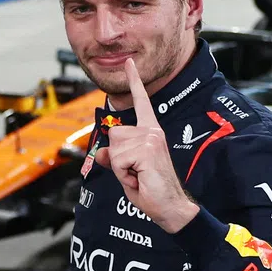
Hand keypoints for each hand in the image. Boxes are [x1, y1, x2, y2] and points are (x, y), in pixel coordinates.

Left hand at [93, 59, 198, 232]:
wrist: (171, 208)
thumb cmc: (152, 191)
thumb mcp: (127, 173)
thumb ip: (114, 160)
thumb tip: (101, 153)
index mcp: (150, 133)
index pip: (140, 103)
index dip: (134, 82)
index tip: (129, 63)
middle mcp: (152, 132)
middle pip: (114, 134)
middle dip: (117, 158)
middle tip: (135, 172)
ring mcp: (151, 139)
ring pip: (114, 148)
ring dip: (120, 168)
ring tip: (138, 176)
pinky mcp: (147, 149)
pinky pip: (117, 160)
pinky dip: (123, 175)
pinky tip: (140, 178)